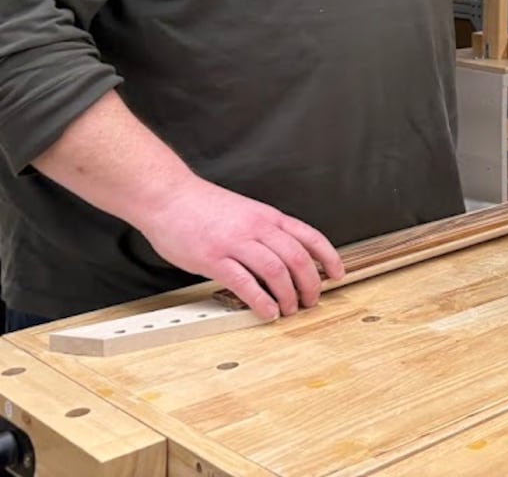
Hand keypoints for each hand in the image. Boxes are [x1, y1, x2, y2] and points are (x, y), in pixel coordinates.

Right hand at [131, 178, 344, 320]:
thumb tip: (282, 256)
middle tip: (311, 300)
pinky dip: (260, 300)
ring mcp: (236, 243)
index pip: (309, 236)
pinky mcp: (213, 258)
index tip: (337, 273)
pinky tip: (266, 311)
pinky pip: (244, 283)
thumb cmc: (203, 206)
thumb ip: (264, 231)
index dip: (328, 257)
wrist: (169, 196)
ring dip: (288, 295)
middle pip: (297, 258)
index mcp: (268, 217)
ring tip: (289, 310)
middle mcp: (257, 228)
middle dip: (310, 283)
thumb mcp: (245, 212)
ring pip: (276, 271)